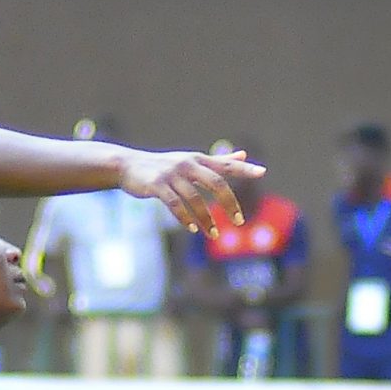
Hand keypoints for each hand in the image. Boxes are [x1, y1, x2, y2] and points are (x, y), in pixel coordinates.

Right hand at [119, 148, 263, 237]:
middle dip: (229, 203)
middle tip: (239, 222)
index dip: (243, 168)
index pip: (225, 164)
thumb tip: (243, 154)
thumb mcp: (191, 161)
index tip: (262, 172)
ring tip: (214, 235)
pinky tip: (193, 229)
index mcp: (198, 160)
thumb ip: (218, 161)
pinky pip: (175, 204)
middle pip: (215, 183)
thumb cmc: (164, 166)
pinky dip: (185, 218)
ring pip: (195, 199)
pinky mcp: (157, 186)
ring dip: (207, 219)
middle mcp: (187, 165)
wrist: (128, 166)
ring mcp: (171, 175)